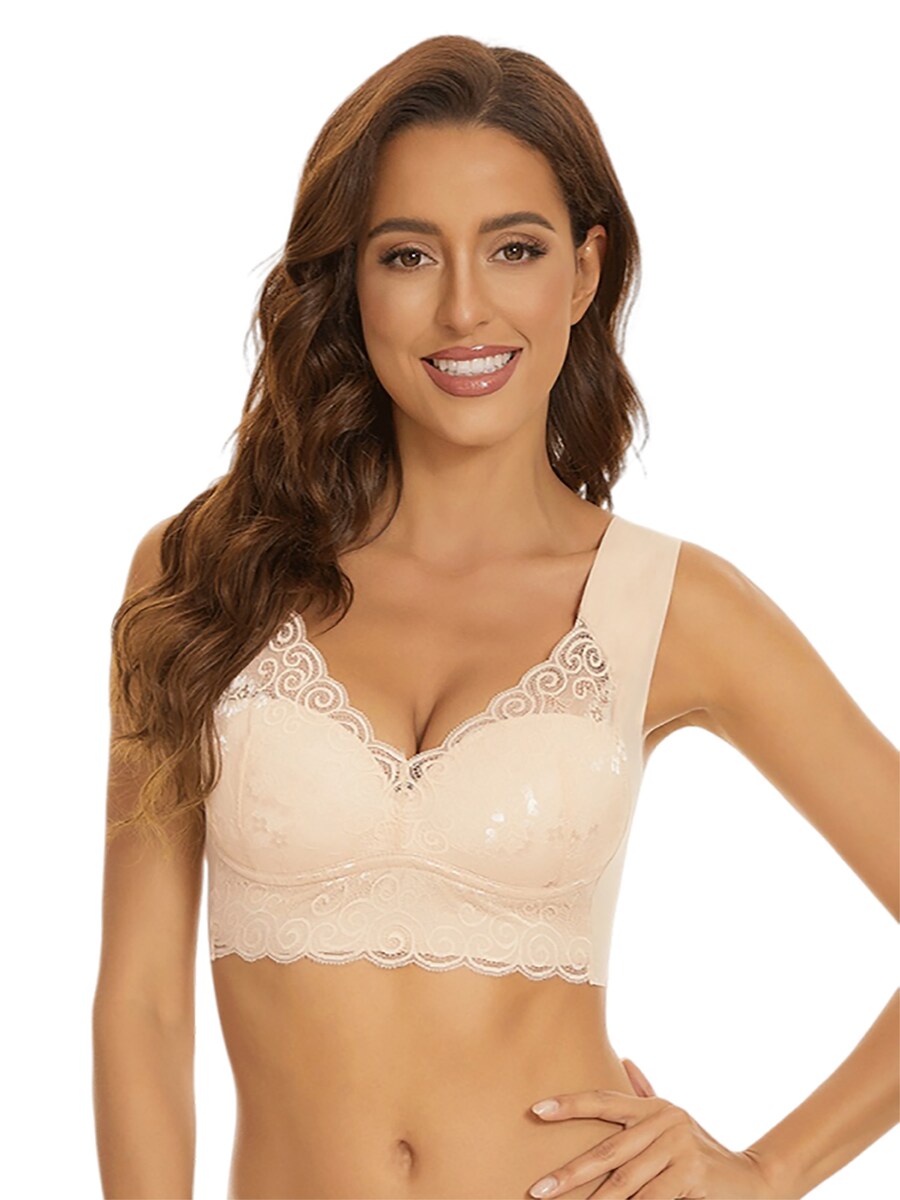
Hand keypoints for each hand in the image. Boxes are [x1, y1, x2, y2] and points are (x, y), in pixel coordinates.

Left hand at [527, 1060, 775, 1198]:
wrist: (752, 1180)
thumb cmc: (701, 1151)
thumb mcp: (673, 1121)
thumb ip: (646, 1095)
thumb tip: (625, 1062)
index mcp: (654, 1108)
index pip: (604, 1100)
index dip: (569, 1104)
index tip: (536, 1110)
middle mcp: (664, 1123)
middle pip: (607, 1151)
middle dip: (570, 1174)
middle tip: (538, 1189)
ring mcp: (679, 1150)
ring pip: (625, 1184)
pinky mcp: (692, 1177)